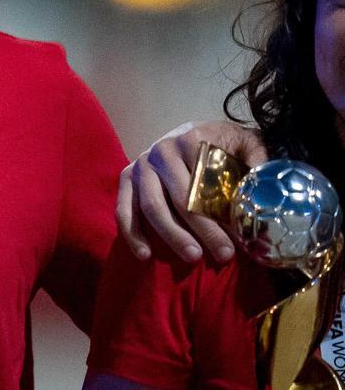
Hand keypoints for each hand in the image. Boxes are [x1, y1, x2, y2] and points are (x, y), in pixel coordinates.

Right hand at [117, 120, 267, 261]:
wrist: (195, 131)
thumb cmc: (224, 144)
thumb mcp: (248, 145)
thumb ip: (259, 163)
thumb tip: (266, 193)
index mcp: (191, 140)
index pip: (204, 184)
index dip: (221, 215)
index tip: (238, 241)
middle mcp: (161, 150)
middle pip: (179, 198)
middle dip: (202, 230)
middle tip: (223, 255)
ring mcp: (141, 165)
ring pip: (151, 206)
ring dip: (172, 235)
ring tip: (193, 257)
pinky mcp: (127, 178)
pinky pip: (123, 208)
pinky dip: (131, 232)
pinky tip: (145, 255)